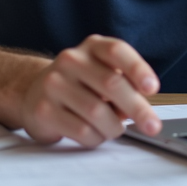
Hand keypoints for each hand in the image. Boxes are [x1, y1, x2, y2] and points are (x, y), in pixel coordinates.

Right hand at [20, 34, 160, 147]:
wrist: (34, 92)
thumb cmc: (80, 85)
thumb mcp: (103, 75)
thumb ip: (124, 86)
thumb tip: (139, 109)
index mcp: (91, 47)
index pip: (116, 51)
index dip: (137, 69)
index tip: (152, 88)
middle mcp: (70, 60)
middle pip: (111, 83)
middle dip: (137, 108)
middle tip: (152, 126)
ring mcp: (54, 83)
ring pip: (97, 112)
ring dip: (114, 128)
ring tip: (113, 129)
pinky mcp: (44, 109)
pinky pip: (82, 131)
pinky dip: (96, 138)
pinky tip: (95, 134)